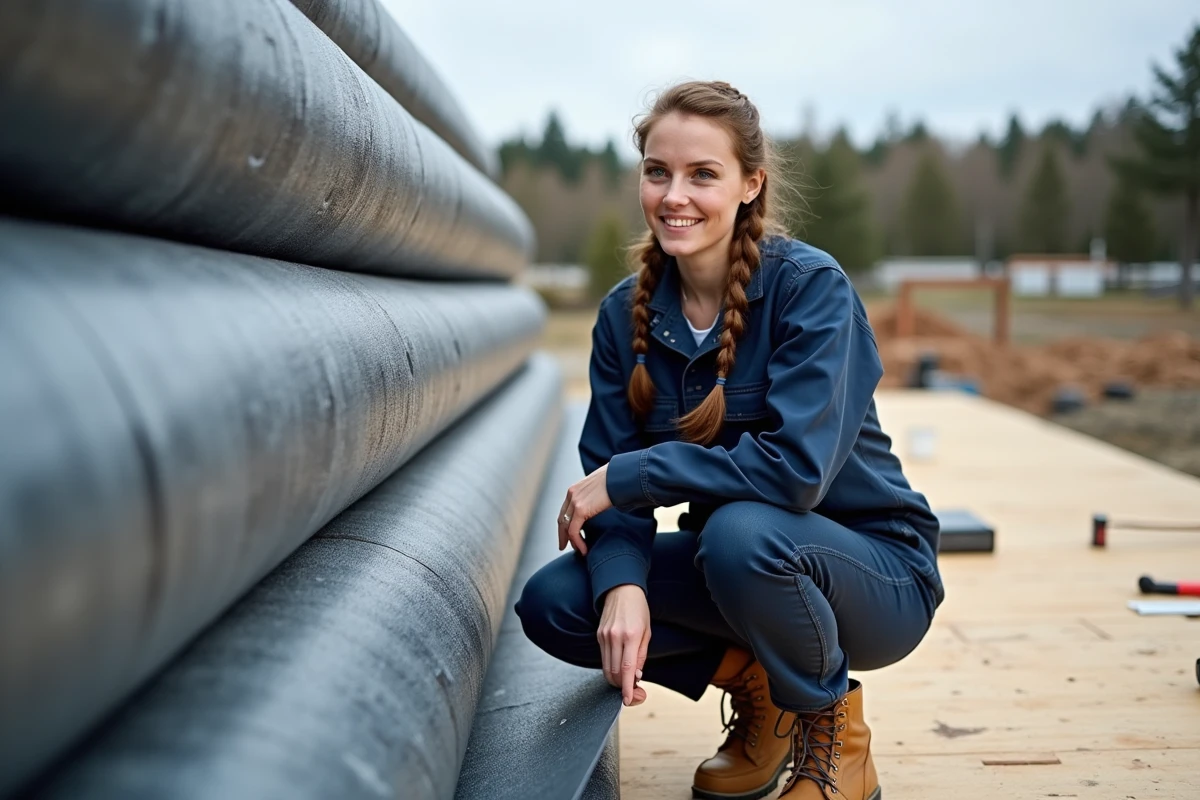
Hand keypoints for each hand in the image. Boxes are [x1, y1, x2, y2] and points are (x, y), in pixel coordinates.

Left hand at [557, 464, 612, 555]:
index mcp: (575, 489)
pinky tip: (583, 549)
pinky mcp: (581, 509)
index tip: (566, 533)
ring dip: (571, 541)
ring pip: (566, 527)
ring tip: (578, 550)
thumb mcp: (600, 488)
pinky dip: (577, 542)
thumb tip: (601, 504)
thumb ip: (595, 497)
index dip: (564, 524)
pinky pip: (573, 531)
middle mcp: (571, 495)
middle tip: (564, 545)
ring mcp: (575, 502)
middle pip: (562, 519)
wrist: (621, 477)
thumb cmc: (616, 481)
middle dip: (562, 534)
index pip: (565, 510)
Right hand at [598, 585, 649, 706]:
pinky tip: (620, 668)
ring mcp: (604, 637)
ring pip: (607, 668)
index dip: (627, 688)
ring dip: (616, 680)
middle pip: (615, 673)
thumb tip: (636, 676)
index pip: (627, 669)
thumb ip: (641, 656)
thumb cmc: (638, 610)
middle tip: (633, 693)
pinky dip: (611, 668)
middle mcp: (615, 637)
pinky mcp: (599, 636)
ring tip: (627, 682)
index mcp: (631, 636)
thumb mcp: (647, 632)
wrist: (621, 590)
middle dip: (623, 687)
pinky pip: (604, 659)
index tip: (628, 700)